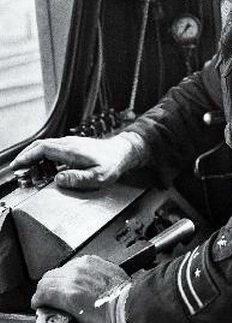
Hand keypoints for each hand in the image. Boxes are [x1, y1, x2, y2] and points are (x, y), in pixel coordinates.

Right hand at [10, 133, 144, 189]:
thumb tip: (58, 179)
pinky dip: (43, 156)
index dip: (28, 156)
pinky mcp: (73, 146)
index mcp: (71, 150)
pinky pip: (53, 149)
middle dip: (26, 156)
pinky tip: (43, 167)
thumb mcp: (98, 176)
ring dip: (34, 156)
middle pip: (41, 145)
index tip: (17, 165)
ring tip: (26, 170)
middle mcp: (69, 144)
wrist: (123, 152)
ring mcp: (71, 143)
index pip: (43, 149)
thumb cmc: (112, 164)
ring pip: (46, 146)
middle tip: (17, 168)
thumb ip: (78, 179)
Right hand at [32, 255, 130, 322]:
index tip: (38, 303)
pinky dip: (72, 271)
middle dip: (45, 289)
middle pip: (48, 277)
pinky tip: (76, 280)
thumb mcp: (77, 318)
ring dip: (58, 279)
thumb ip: (61, 307)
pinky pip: (76, 262)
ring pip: (61, 268)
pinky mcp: (94, 260)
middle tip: (47, 298)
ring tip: (62, 289)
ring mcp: (85, 265)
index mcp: (68, 293)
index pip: (41, 290)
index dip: (37, 299)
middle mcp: (75, 275)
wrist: (127, 304)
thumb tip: (53, 308)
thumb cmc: (107, 315)